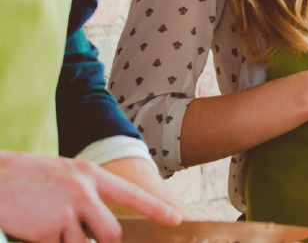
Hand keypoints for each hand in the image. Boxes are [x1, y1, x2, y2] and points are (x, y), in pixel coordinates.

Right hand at [0, 151, 181, 242]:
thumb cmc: (27, 177)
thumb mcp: (64, 176)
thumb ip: (87, 194)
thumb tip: (101, 223)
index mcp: (90, 176)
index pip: (132, 194)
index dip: (156, 209)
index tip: (177, 219)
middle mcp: (83, 192)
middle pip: (111, 233)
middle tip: (90, 238)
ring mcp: (65, 212)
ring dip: (69, 242)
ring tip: (48, 225)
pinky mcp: (46, 231)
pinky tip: (34, 230)